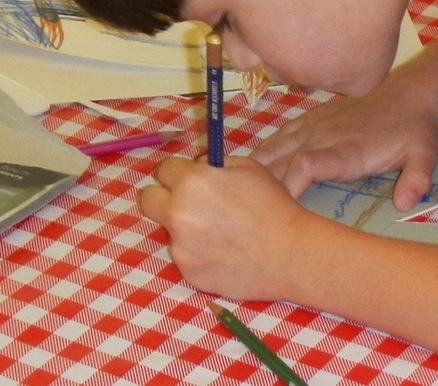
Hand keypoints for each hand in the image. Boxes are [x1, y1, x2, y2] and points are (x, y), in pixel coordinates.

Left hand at [139, 155, 308, 299]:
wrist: (289, 253)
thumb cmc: (273, 205)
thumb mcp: (248, 167)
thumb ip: (215, 165)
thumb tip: (197, 167)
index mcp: (192, 182)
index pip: (164, 169)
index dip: (178, 172)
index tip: (189, 178)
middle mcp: (178, 213)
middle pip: (147, 199)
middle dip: (163, 196)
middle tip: (188, 202)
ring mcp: (180, 246)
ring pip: (168, 230)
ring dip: (185, 227)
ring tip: (220, 233)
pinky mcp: (188, 273)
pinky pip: (184, 255)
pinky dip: (198, 252)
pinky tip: (224, 252)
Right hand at [251, 71, 437, 209]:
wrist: (408, 93)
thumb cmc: (414, 130)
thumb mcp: (425, 154)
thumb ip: (417, 178)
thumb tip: (405, 203)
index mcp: (347, 150)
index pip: (306, 165)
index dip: (286, 186)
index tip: (275, 212)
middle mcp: (323, 136)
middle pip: (281, 160)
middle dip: (260, 187)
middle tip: (245, 214)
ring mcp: (314, 126)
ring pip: (274, 147)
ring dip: (255, 170)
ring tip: (235, 194)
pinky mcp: (310, 119)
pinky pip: (279, 135)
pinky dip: (262, 152)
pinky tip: (249, 170)